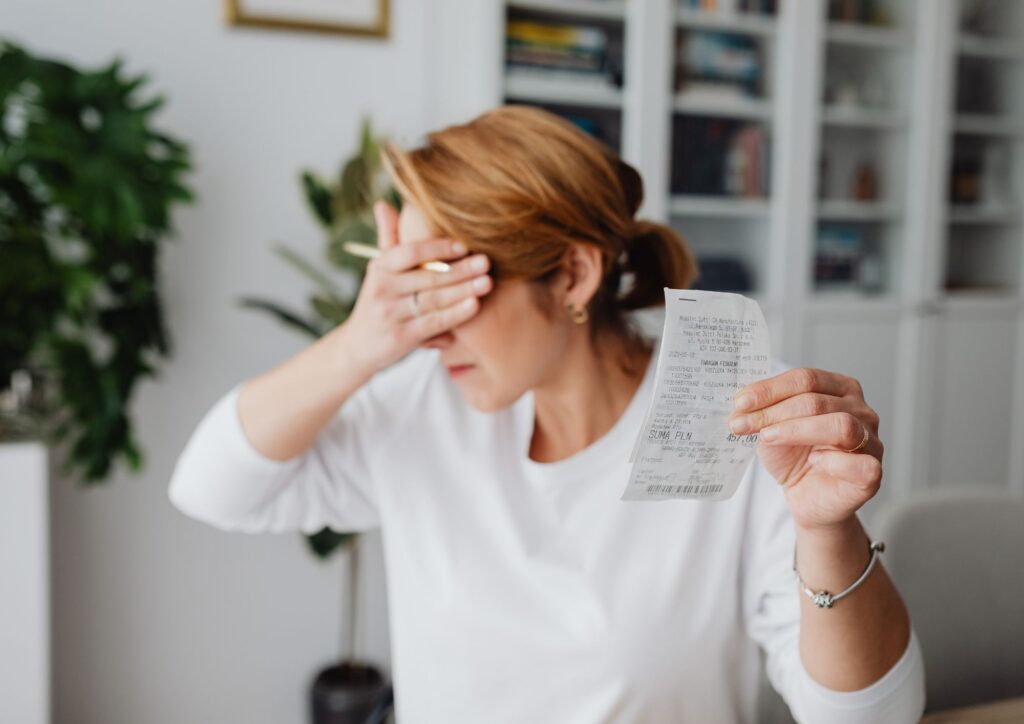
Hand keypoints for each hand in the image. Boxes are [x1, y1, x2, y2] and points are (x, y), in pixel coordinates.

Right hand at [343, 201, 491, 373]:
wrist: (359, 346)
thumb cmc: (379, 301)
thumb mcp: (378, 270)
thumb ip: (388, 238)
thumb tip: (383, 203)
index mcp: (380, 267)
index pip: (408, 252)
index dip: (437, 248)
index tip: (463, 245)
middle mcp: (382, 289)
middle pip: (427, 276)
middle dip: (459, 269)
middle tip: (486, 262)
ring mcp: (391, 314)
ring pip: (433, 299)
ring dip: (463, 290)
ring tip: (487, 282)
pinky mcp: (400, 337)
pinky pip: (433, 323)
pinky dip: (455, 314)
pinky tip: (475, 305)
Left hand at [727, 368, 882, 532]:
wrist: (806, 497)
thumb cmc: (794, 458)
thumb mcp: (772, 429)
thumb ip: (763, 412)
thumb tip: (740, 404)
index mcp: (841, 389)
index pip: (806, 379)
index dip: (770, 390)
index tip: (739, 403)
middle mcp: (862, 411)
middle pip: (817, 401)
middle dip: (774, 412)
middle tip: (741, 424)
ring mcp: (872, 442)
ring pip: (840, 425)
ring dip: (796, 430)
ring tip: (767, 438)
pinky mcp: (872, 474)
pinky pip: (859, 463)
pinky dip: (833, 461)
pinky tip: (813, 462)